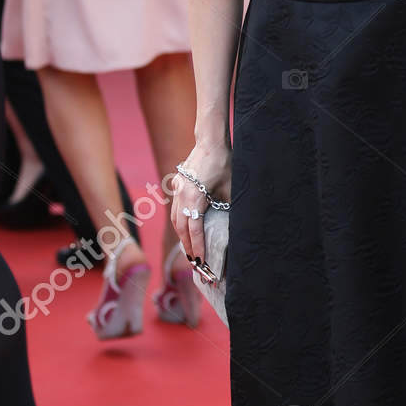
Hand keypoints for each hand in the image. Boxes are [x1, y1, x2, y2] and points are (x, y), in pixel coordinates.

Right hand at [171, 144, 231, 269]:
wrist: (210, 142)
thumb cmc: (223, 163)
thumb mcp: (230, 188)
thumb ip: (227, 208)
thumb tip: (230, 227)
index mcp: (194, 198)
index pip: (195, 229)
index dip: (198, 247)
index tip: (201, 261)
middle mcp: (181, 196)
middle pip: (181, 228)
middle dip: (187, 246)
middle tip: (195, 263)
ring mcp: (177, 190)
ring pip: (176, 219)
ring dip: (182, 236)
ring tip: (189, 250)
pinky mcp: (177, 186)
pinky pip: (175, 209)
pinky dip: (180, 222)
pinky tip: (185, 229)